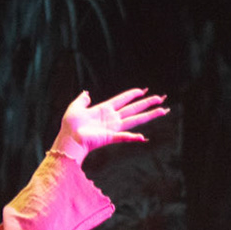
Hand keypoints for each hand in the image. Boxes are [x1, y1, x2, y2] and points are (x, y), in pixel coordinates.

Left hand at [53, 88, 168, 161]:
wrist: (68, 139)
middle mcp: (111, 118)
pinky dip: (132, 138)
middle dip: (147, 103)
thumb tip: (87, 93)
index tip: (143, 90)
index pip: (122, 100)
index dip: (132, 94)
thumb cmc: (69, 125)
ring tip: (163, 111)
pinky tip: (143, 138)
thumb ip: (82, 100)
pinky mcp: (110, 137)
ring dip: (149, 115)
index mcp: (104, 109)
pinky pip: (124, 137)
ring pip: (135, 120)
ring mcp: (112, 128)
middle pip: (133, 109)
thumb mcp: (75, 107)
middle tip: (161, 98)